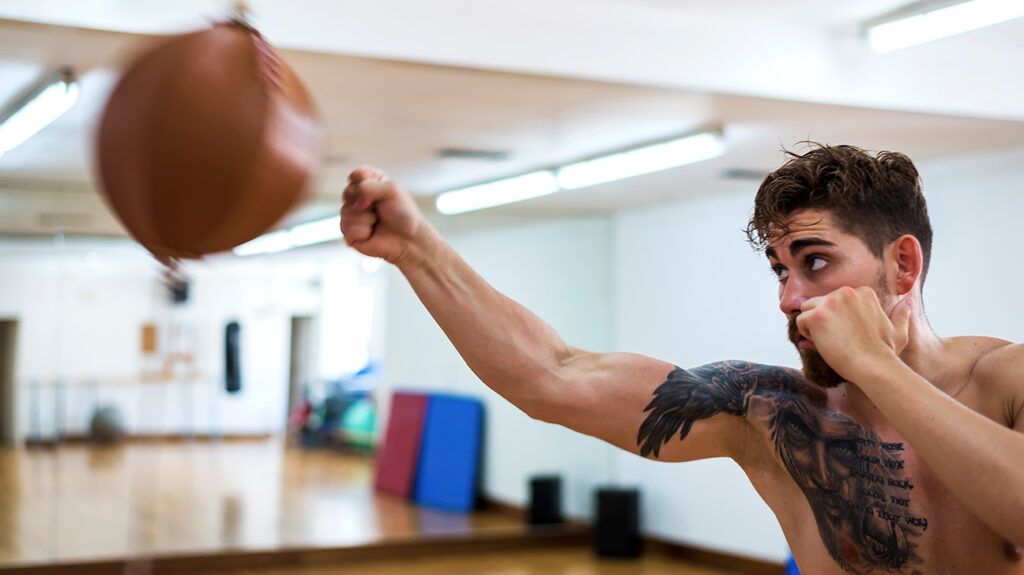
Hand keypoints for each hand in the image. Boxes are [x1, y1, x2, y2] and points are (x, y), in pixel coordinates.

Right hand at [340, 167, 429, 265]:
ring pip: (345, 211)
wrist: (408, 239)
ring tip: (376, 222)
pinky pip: (346, 229)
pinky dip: (363, 232)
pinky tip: (371, 233)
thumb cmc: (402, 213)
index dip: (367, 185)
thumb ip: (369, 187)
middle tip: (380, 209)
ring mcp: (351, 215)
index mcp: (367, 182)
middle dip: (366, 202)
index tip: (383, 192)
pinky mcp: (349, 233)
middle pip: (347, 192)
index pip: (355, 175)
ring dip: (366, 219)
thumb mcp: (391, 189)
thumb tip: (355, 204)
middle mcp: (357, 197)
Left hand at [795, 286, 912, 384]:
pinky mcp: (817, 316)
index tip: (848, 332)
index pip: (837, 299)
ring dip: (813, 324)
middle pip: (820, 301)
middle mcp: (846, 292)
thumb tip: (908, 302)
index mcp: (864, 292)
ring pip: (808, 309)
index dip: (838, 317)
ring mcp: (830, 302)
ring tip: (828, 341)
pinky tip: (821, 343)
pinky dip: (806, 334)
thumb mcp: (898, 332)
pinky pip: (800, 321)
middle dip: (824, 319)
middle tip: (837, 339)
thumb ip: (901, 315)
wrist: (873, 367)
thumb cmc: (885, 353)